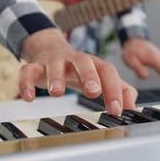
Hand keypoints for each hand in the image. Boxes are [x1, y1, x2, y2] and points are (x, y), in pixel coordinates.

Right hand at [19, 29, 136, 114]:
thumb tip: (133, 106)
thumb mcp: (100, 76)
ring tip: (57, 93)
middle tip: (93, 93)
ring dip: (56, 77)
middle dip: (89, 76)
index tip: (116, 110)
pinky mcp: (34, 66)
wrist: (49, 49)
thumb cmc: (78, 69)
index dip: (114, 89)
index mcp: (93, 64)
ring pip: (55, 65)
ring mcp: (54, 61)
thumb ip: (120, 89)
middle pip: (84, 62)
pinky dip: (26, 83)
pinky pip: (28, 71)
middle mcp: (74, 60)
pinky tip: (28, 98)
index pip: (107, 71)